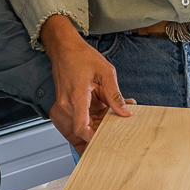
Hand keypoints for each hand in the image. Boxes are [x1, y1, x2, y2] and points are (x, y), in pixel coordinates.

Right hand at [39, 14, 131, 151]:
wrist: (64, 48)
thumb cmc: (82, 56)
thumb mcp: (106, 72)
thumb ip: (115, 94)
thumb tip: (125, 112)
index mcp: (77, 97)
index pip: (81, 128)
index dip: (93, 138)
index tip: (106, 141)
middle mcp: (68, 104)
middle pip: (84, 128)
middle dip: (101, 130)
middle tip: (119, 125)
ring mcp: (65, 105)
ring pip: (83, 123)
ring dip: (98, 122)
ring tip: (113, 112)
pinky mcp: (67, 104)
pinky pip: (80, 116)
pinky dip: (93, 115)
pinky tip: (105, 107)